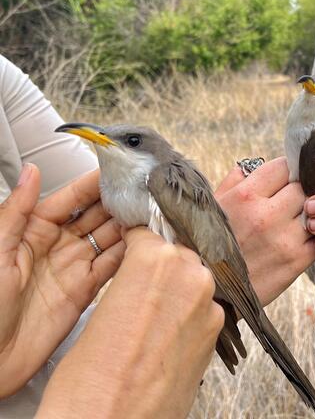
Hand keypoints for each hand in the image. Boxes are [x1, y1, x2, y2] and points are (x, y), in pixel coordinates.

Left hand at [0, 165, 123, 397]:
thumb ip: (16, 210)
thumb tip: (31, 171)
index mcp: (33, 229)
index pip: (71, 198)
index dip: (94, 184)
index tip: (119, 170)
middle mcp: (57, 244)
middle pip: (96, 215)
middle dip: (119, 201)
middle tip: (144, 190)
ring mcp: (73, 267)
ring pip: (109, 238)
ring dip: (129, 226)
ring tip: (151, 213)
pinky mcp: (84, 291)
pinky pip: (112, 267)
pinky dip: (129, 255)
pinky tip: (144, 244)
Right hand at [36, 228, 223, 418]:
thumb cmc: (91, 375)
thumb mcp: (105, 307)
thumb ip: (134, 279)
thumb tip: (147, 274)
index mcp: (155, 258)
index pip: (151, 231)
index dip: (140, 242)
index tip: (138, 248)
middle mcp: (191, 274)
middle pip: (180, 253)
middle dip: (165, 265)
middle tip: (145, 289)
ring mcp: (210, 304)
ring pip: (196, 279)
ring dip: (181, 289)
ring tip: (154, 316)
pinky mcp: (218, 332)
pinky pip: (205, 307)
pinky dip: (191, 314)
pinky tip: (168, 334)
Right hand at [215, 117, 314, 305]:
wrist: (213, 293)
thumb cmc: (209, 247)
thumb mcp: (214, 207)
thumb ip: (234, 182)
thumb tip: (250, 167)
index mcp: (245, 196)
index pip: (283, 166)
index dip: (289, 170)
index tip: (290, 177)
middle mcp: (266, 214)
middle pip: (304, 186)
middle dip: (304, 189)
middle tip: (301, 197)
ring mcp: (284, 237)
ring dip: (314, 212)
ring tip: (306, 216)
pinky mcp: (297, 260)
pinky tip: (310, 236)